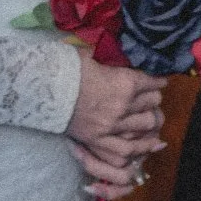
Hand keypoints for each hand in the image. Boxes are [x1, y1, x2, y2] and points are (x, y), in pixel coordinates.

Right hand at [67, 51, 164, 200]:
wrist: (41, 89)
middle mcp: (122, 105)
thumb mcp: (91, 54)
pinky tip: (153, 144)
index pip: (151, 83)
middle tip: (152, 97)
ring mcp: (111, 126)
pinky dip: (142, 148)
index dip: (157, 81)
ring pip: (145, 125)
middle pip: (151, 104)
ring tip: (151, 116)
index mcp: (124, 82)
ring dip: (151, 119)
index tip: (158, 81)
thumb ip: (109, 56)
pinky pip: (127, 150)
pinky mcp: (98, 140)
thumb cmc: (65, 67)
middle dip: (154, 99)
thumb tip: (117, 51)